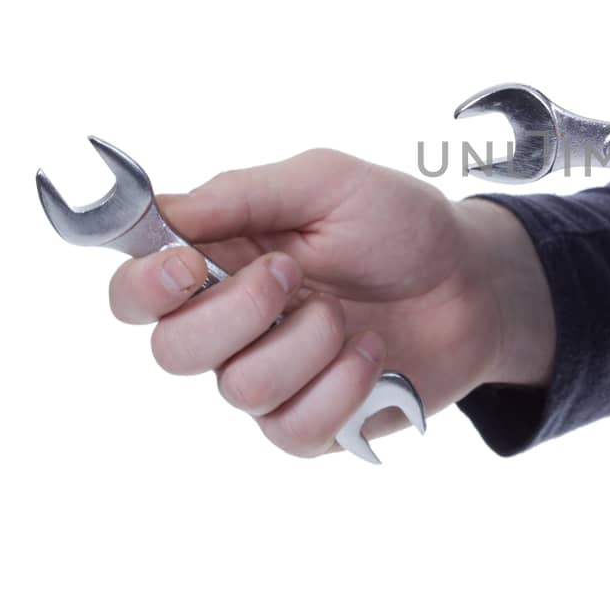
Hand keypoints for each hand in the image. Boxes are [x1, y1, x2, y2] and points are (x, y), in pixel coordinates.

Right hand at [107, 149, 553, 456]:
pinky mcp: (311, 423)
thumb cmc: (400, 226)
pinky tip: (373, 355)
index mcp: (220, 260)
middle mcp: (231, 326)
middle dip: (235, 312)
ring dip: (306, 344)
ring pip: (239, 388)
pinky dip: (343, 385)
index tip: (184, 264)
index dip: (142, 286)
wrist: (475, 282)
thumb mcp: (327, 183)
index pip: (134, 292)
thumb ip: (243, 194)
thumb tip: (163, 210)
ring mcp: (269, 379)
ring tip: (348, 316)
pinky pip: (295, 426)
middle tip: (294, 275)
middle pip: (170, 351)